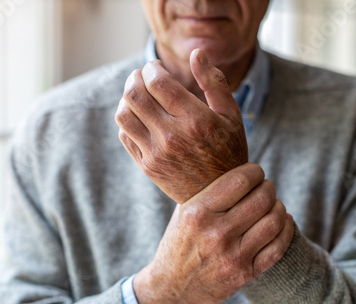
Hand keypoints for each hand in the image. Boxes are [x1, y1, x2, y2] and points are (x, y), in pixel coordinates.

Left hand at [115, 49, 247, 203]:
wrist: (219, 197)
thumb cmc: (228, 151)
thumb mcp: (231, 116)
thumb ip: (214, 82)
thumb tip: (197, 53)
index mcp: (196, 121)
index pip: (158, 82)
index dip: (152, 68)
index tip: (156, 67)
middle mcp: (173, 137)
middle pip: (135, 95)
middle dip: (135, 78)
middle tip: (142, 76)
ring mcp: (157, 153)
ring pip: (124, 114)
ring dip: (127, 98)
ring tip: (138, 94)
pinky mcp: (147, 166)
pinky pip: (124, 135)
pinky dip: (127, 119)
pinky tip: (140, 116)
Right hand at [133, 163, 294, 303]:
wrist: (171, 288)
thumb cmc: (179, 242)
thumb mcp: (183, 212)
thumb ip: (209, 191)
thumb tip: (240, 167)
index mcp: (197, 213)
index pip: (239, 181)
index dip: (254, 171)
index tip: (255, 171)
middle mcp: (216, 234)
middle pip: (261, 199)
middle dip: (269, 187)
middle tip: (265, 187)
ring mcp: (232, 256)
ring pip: (274, 221)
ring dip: (279, 207)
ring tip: (273, 204)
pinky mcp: (245, 274)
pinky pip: (278, 247)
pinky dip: (286, 229)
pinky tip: (282, 221)